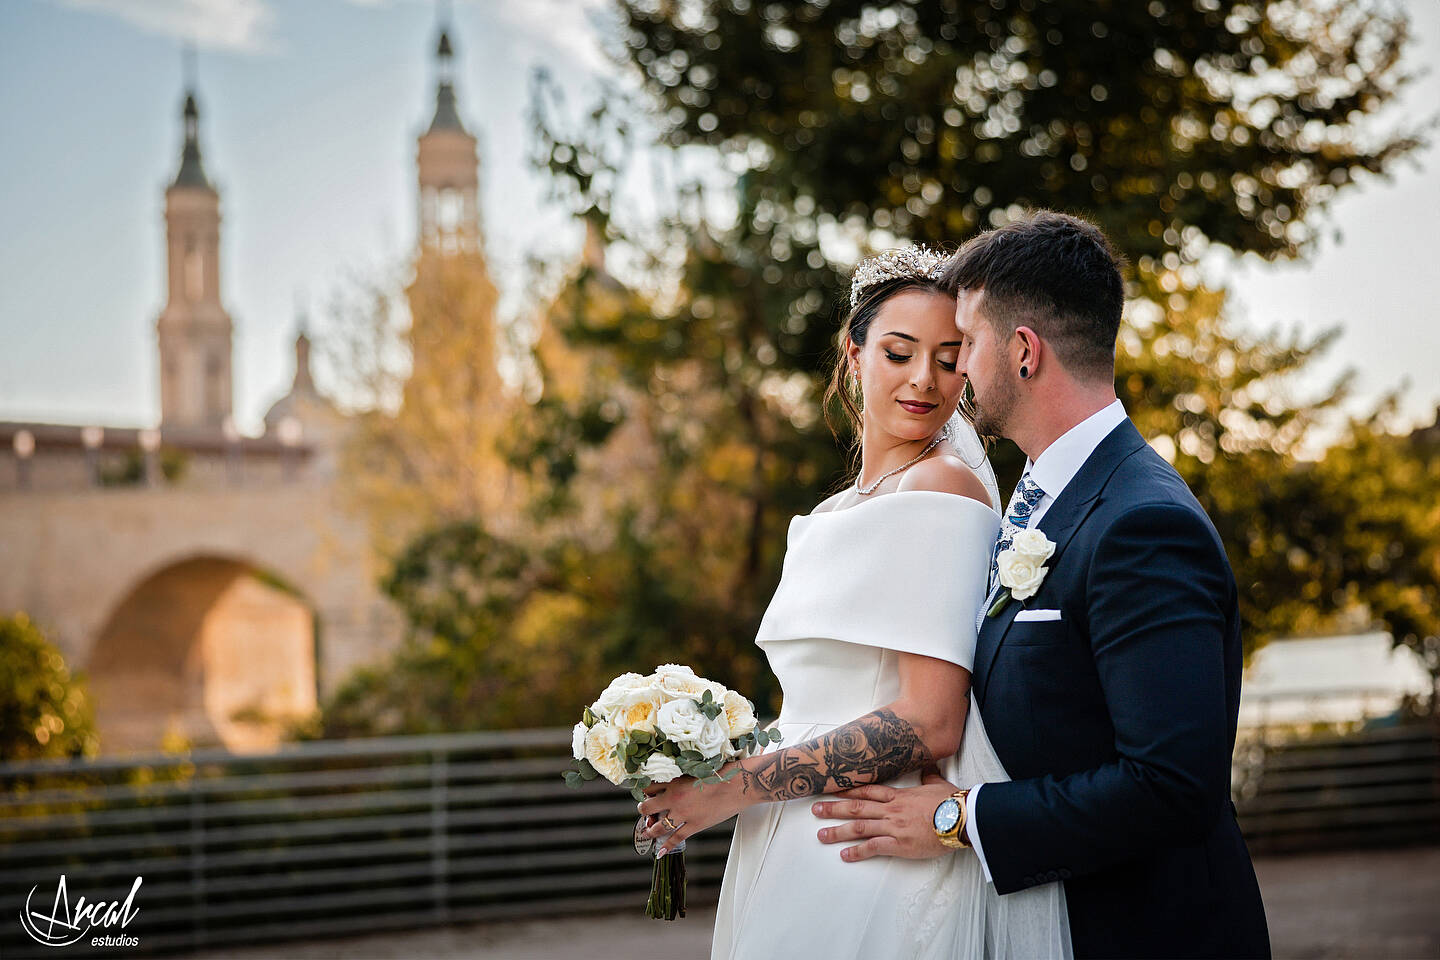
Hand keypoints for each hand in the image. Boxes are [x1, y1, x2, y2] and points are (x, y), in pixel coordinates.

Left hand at [635, 763, 746, 854]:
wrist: (738, 784)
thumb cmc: (721, 773)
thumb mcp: (696, 770)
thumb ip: (683, 777)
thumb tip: (676, 780)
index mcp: (674, 782)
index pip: (649, 787)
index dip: (645, 792)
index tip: (646, 794)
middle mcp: (675, 799)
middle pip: (648, 807)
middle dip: (644, 810)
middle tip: (644, 812)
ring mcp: (684, 814)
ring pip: (659, 826)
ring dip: (650, 830)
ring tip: (646, 832)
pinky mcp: (695, 825)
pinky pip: (676, 838)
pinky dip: (667, 846)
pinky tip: (659, 852)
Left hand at [811, 770, 958, 861]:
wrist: (962, 817)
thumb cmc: (952, 801)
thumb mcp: (938, 783)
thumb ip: (928, 775)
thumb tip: (929, 765)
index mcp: (899, 795)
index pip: (867, 790)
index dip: (848, 790)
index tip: (832, 789)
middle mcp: (891, 810)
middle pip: (856, 807)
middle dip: (833, 808)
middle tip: (815, 809)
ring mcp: (893, 826)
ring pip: (859, 827)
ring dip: (838, 831)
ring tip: (821, 834)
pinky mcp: (899, 844)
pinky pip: (873, 848)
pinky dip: (857, 852)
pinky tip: (845, 855)